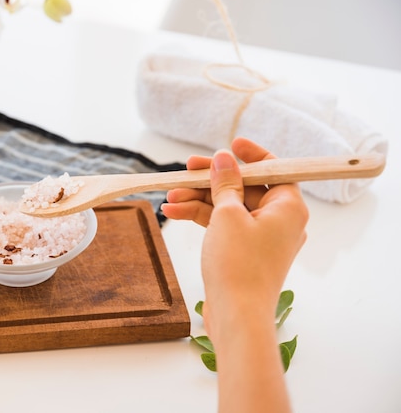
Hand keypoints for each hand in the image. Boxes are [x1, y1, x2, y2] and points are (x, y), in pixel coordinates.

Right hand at [162, 137, 307, 326]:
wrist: (236, 315)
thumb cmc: (240, 265)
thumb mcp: (228, 215)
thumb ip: (225, 183)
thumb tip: (224, 159)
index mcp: (288, 206)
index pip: (273, 169)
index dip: (250, 155)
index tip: (230, 144)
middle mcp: (279, 220)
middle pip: (243, 187)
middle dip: (210, 180)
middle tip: (185, 169)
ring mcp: (260, 237)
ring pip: (228, 206)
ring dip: (198, 199)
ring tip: (170, 196)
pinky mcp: (243, 251)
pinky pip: (222, 225)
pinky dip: (201, 217)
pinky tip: (174, 211)